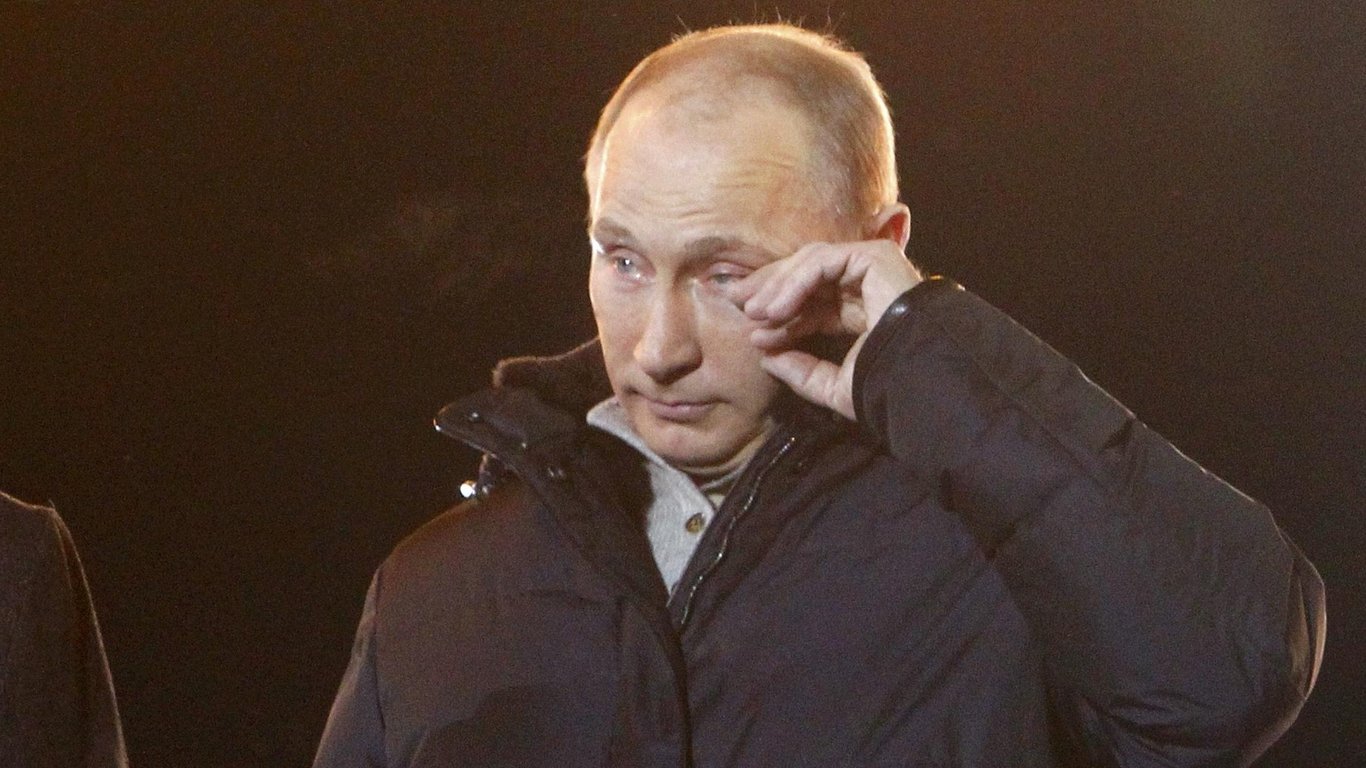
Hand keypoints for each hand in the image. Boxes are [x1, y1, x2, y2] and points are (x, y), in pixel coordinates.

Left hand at [729, 239, 922, 420]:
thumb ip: (801, 372)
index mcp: (859, 313)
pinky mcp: (875, 256)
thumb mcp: (833, 386)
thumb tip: (766, 359)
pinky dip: (795, 281)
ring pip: (810, 264)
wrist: (918, 379)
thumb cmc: (885, 388)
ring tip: (754, 311)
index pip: (810, 304)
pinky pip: (824, 261)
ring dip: (777, 286)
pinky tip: (776, 307)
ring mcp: (873, 268)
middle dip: (768, 289)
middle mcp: (865, 288)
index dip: (778, 315)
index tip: (751, 332)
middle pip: (806, 278)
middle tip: (735, 303)